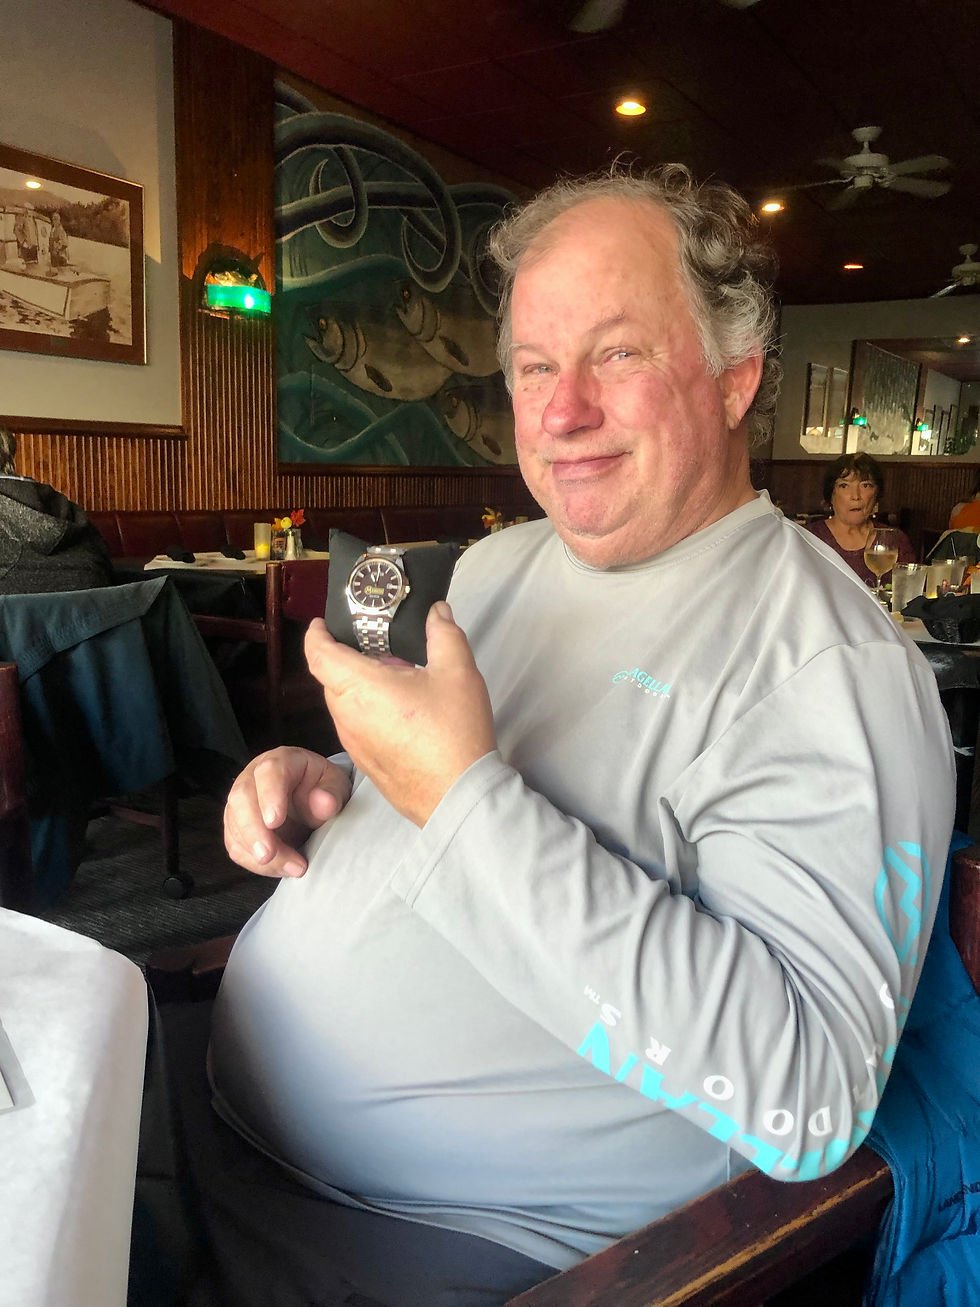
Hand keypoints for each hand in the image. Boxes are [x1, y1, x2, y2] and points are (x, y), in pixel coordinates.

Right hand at [223, 747, 351, 877]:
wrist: (312, 799)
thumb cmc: (322, 788)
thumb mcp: (336, 786)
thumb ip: (331, 794)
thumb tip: (324, 803)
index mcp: (280, 761)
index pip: (269, 772)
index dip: (269, 796)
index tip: (275, 821)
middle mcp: (253, 778)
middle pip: (241, 799)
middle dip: (253, 830)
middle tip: (268, 854)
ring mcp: (241, 802)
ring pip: (235, 826)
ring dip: (256, 852)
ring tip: (290, 868)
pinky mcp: (237, 826)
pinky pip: (235, 845)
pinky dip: (253, 862)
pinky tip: (277, 868)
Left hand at [304, 601, 495, 826]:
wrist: (459, 796)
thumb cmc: (453, 733)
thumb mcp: (457, 672)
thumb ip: (444, 634)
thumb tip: (437, 612)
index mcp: (359, 687)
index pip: (318, 654)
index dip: (316, 635)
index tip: (322, 624)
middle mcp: (347, 716)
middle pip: (331, 679)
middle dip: (347, 659)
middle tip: (379, 647)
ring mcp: (354, 744)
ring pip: (344, 705)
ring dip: (360, 688)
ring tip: (397, 679)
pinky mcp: (366, 763)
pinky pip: (356, 728)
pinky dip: (367, 712)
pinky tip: (402, 713)